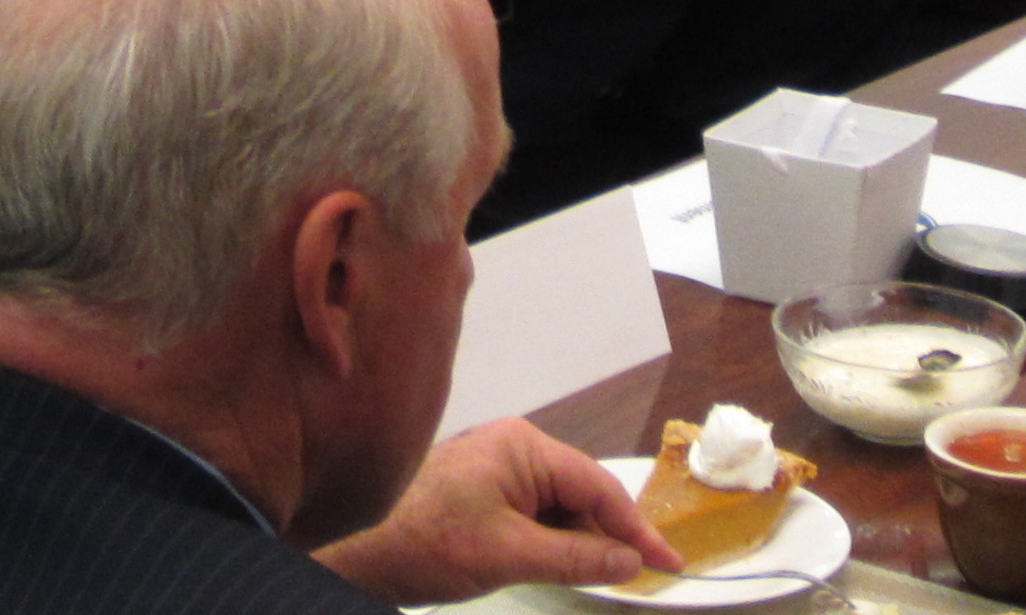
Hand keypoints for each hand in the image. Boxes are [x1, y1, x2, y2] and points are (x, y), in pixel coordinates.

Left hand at [313, 421, 674, 601]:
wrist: (356, 551)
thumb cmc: (427, 542)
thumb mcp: (509, 555)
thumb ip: (575, 558)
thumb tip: (630, 561)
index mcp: (522, 446)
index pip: (596, 486)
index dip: (636, 529)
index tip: (669, 563)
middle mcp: (513, 448)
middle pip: (581, 494)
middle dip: (611, 536)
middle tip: (645, 577)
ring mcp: (496, 470)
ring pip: (560, 508)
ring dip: (582, 543)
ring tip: (607, 578)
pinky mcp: (483, 495)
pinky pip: (535, 515)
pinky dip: (555, 544)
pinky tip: (567, 568)